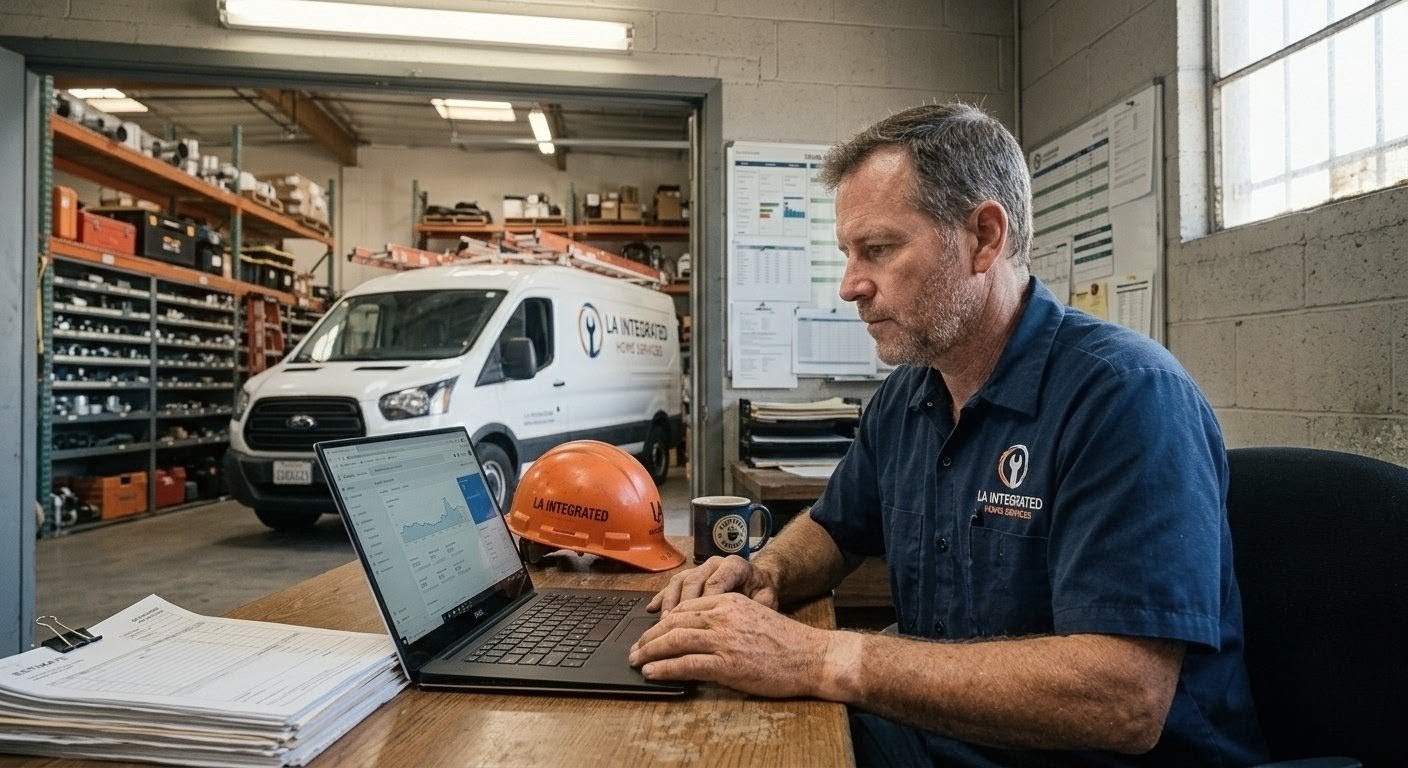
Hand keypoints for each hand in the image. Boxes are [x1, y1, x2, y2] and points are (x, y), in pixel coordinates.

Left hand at [628, 592, 828, 697]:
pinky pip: (685, 664)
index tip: (652, 631)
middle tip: (636, 648)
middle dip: (650, 636)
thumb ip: (728, 618)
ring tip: (637, 660)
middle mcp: (723, 616)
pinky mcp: (727, 664)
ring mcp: (724, 639)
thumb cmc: (787, 642)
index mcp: (729, 602)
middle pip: (675, 621)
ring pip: (674, 640)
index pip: (686, 607)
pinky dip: (664, 668)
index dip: (664, 620)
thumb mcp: (754, 616)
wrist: (812, 656)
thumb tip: (701, 631)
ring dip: (650, 651)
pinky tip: (652, 672)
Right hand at [646, 555, 779, 612]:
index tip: (697, 624)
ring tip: (663, 623)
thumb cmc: (762, 594)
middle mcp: (715, 564)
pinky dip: (662, 597)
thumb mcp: (767, 601)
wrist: (759, 582)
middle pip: (692, 581)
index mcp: (735, 565)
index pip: (715, 582)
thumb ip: (756, 610)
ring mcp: (701, 569)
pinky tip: (652, 610)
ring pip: (679, 581)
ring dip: (669, 603)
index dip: (704, 603)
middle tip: (673, 626)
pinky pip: (673, 584)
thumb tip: (743, 625)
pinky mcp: (691, 576)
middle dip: (681, 604)